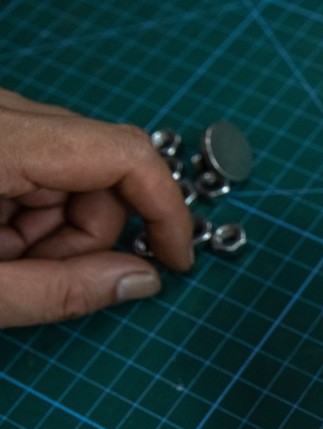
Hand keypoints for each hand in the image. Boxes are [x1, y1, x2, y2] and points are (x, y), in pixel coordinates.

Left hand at [0, 88, 192, 327]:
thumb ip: (59, 292)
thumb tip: (144, 281)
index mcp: (0, 140)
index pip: (124, 154)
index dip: (165, 210)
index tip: (175, 261)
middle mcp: (2, 113)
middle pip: (102, 170)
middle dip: (92, 235)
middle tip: (41, 278)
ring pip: (75, 173)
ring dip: (57, 230)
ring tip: (5, 262)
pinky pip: (41, 166)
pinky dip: (31, 213)